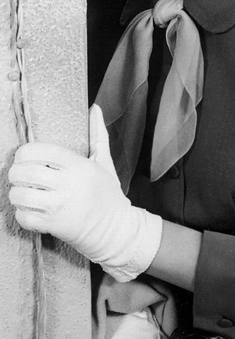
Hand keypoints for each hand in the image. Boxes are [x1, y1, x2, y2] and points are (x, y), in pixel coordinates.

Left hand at [8, 105, 161, 281]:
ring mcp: (60, 206)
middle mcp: (69, 185)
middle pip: (24, 172)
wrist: (115, 230)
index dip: (25, 152)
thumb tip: (95, 108)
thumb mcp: (105, 163)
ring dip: (16, 193)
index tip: (27, 158)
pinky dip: (21, 213)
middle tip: (21, 175)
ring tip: (24, 193)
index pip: (40, 151)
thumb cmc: (108, 194)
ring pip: (18, 194)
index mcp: (80, 167)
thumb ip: (97, 135)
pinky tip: (30, 209)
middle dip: (15, 173)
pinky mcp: (53, 225)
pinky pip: (23, 216)